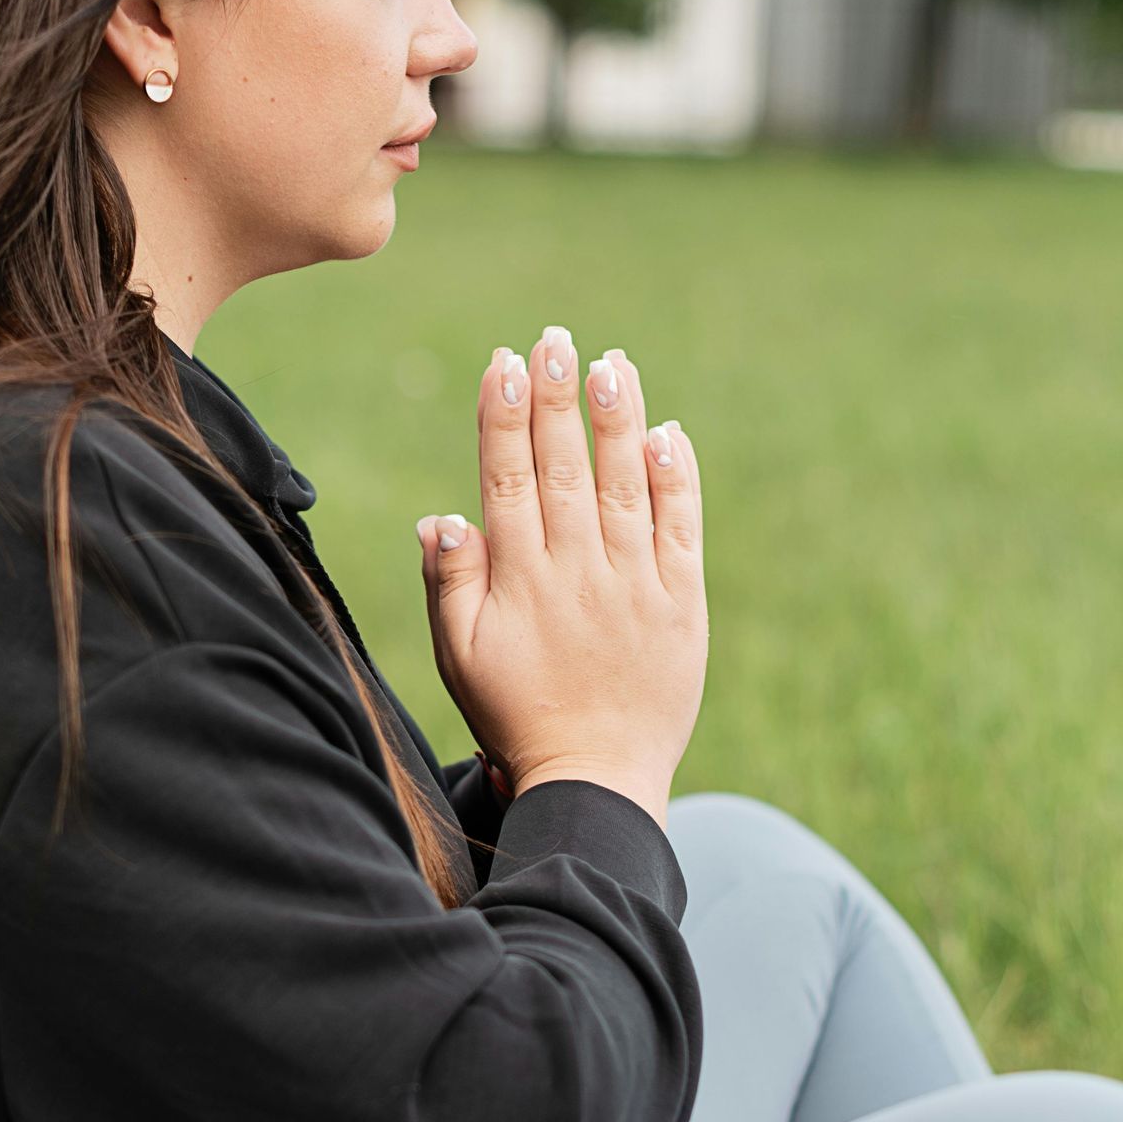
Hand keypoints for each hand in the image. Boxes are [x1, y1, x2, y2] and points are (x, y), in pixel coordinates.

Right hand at [415, 328, 706, 822]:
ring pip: (625, 485)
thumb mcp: (460, 658)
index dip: (505, 417)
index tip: (506, 363)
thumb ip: (448, 585)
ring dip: (617, 420)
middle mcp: (576, 572)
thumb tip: (442, 517)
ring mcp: (633, 584)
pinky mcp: (680, 603)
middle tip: (554, 340)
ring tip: (610, 364)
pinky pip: (680, 528)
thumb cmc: (515, 717)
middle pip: (565, 468)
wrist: (596, 780)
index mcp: (518, 580)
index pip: (508, 479)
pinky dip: (675, 479)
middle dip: (557, 400)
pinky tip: (666, 433)